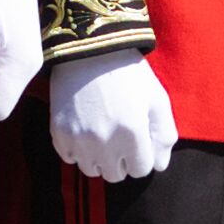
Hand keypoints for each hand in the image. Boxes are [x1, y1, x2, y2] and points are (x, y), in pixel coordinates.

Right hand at [48, 51, 180, 186]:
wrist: (89, 48)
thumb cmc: (128, 72)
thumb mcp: (157, 98)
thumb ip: (164, 135)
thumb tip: (159, 165)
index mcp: (133, 134)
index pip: (141, 170)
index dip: (142, 155)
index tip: (137, 138)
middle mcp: (104, 142)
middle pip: (115, 175)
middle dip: (121, 160)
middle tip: (119, 135)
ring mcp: (78, 139)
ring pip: (91, 170)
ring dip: (98, 158)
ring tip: (101, 133)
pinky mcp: (58, 133)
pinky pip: (69, 158)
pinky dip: (77, 149)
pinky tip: (84, 129)